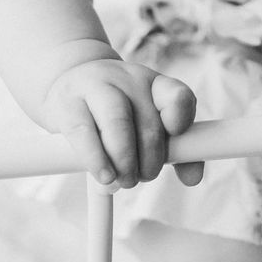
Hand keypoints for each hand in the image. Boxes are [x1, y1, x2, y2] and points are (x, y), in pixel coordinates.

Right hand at [41, 58, 200, 188]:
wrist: (67, 83)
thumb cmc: (114, 111)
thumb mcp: (146, 122)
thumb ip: (174, 149)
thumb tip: (193, 177)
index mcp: (154, 85)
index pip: (178, 96)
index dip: (181, 118)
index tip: (176, 137)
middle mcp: (129, 80)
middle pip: (149, 122)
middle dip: (150, 160)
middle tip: (141, 178)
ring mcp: (97, 86)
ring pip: (118, 123)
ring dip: (125, 161)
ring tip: (124, 181)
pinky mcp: (68, 102)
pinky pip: (84, 132)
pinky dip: (96, 159)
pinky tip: (104, 174)